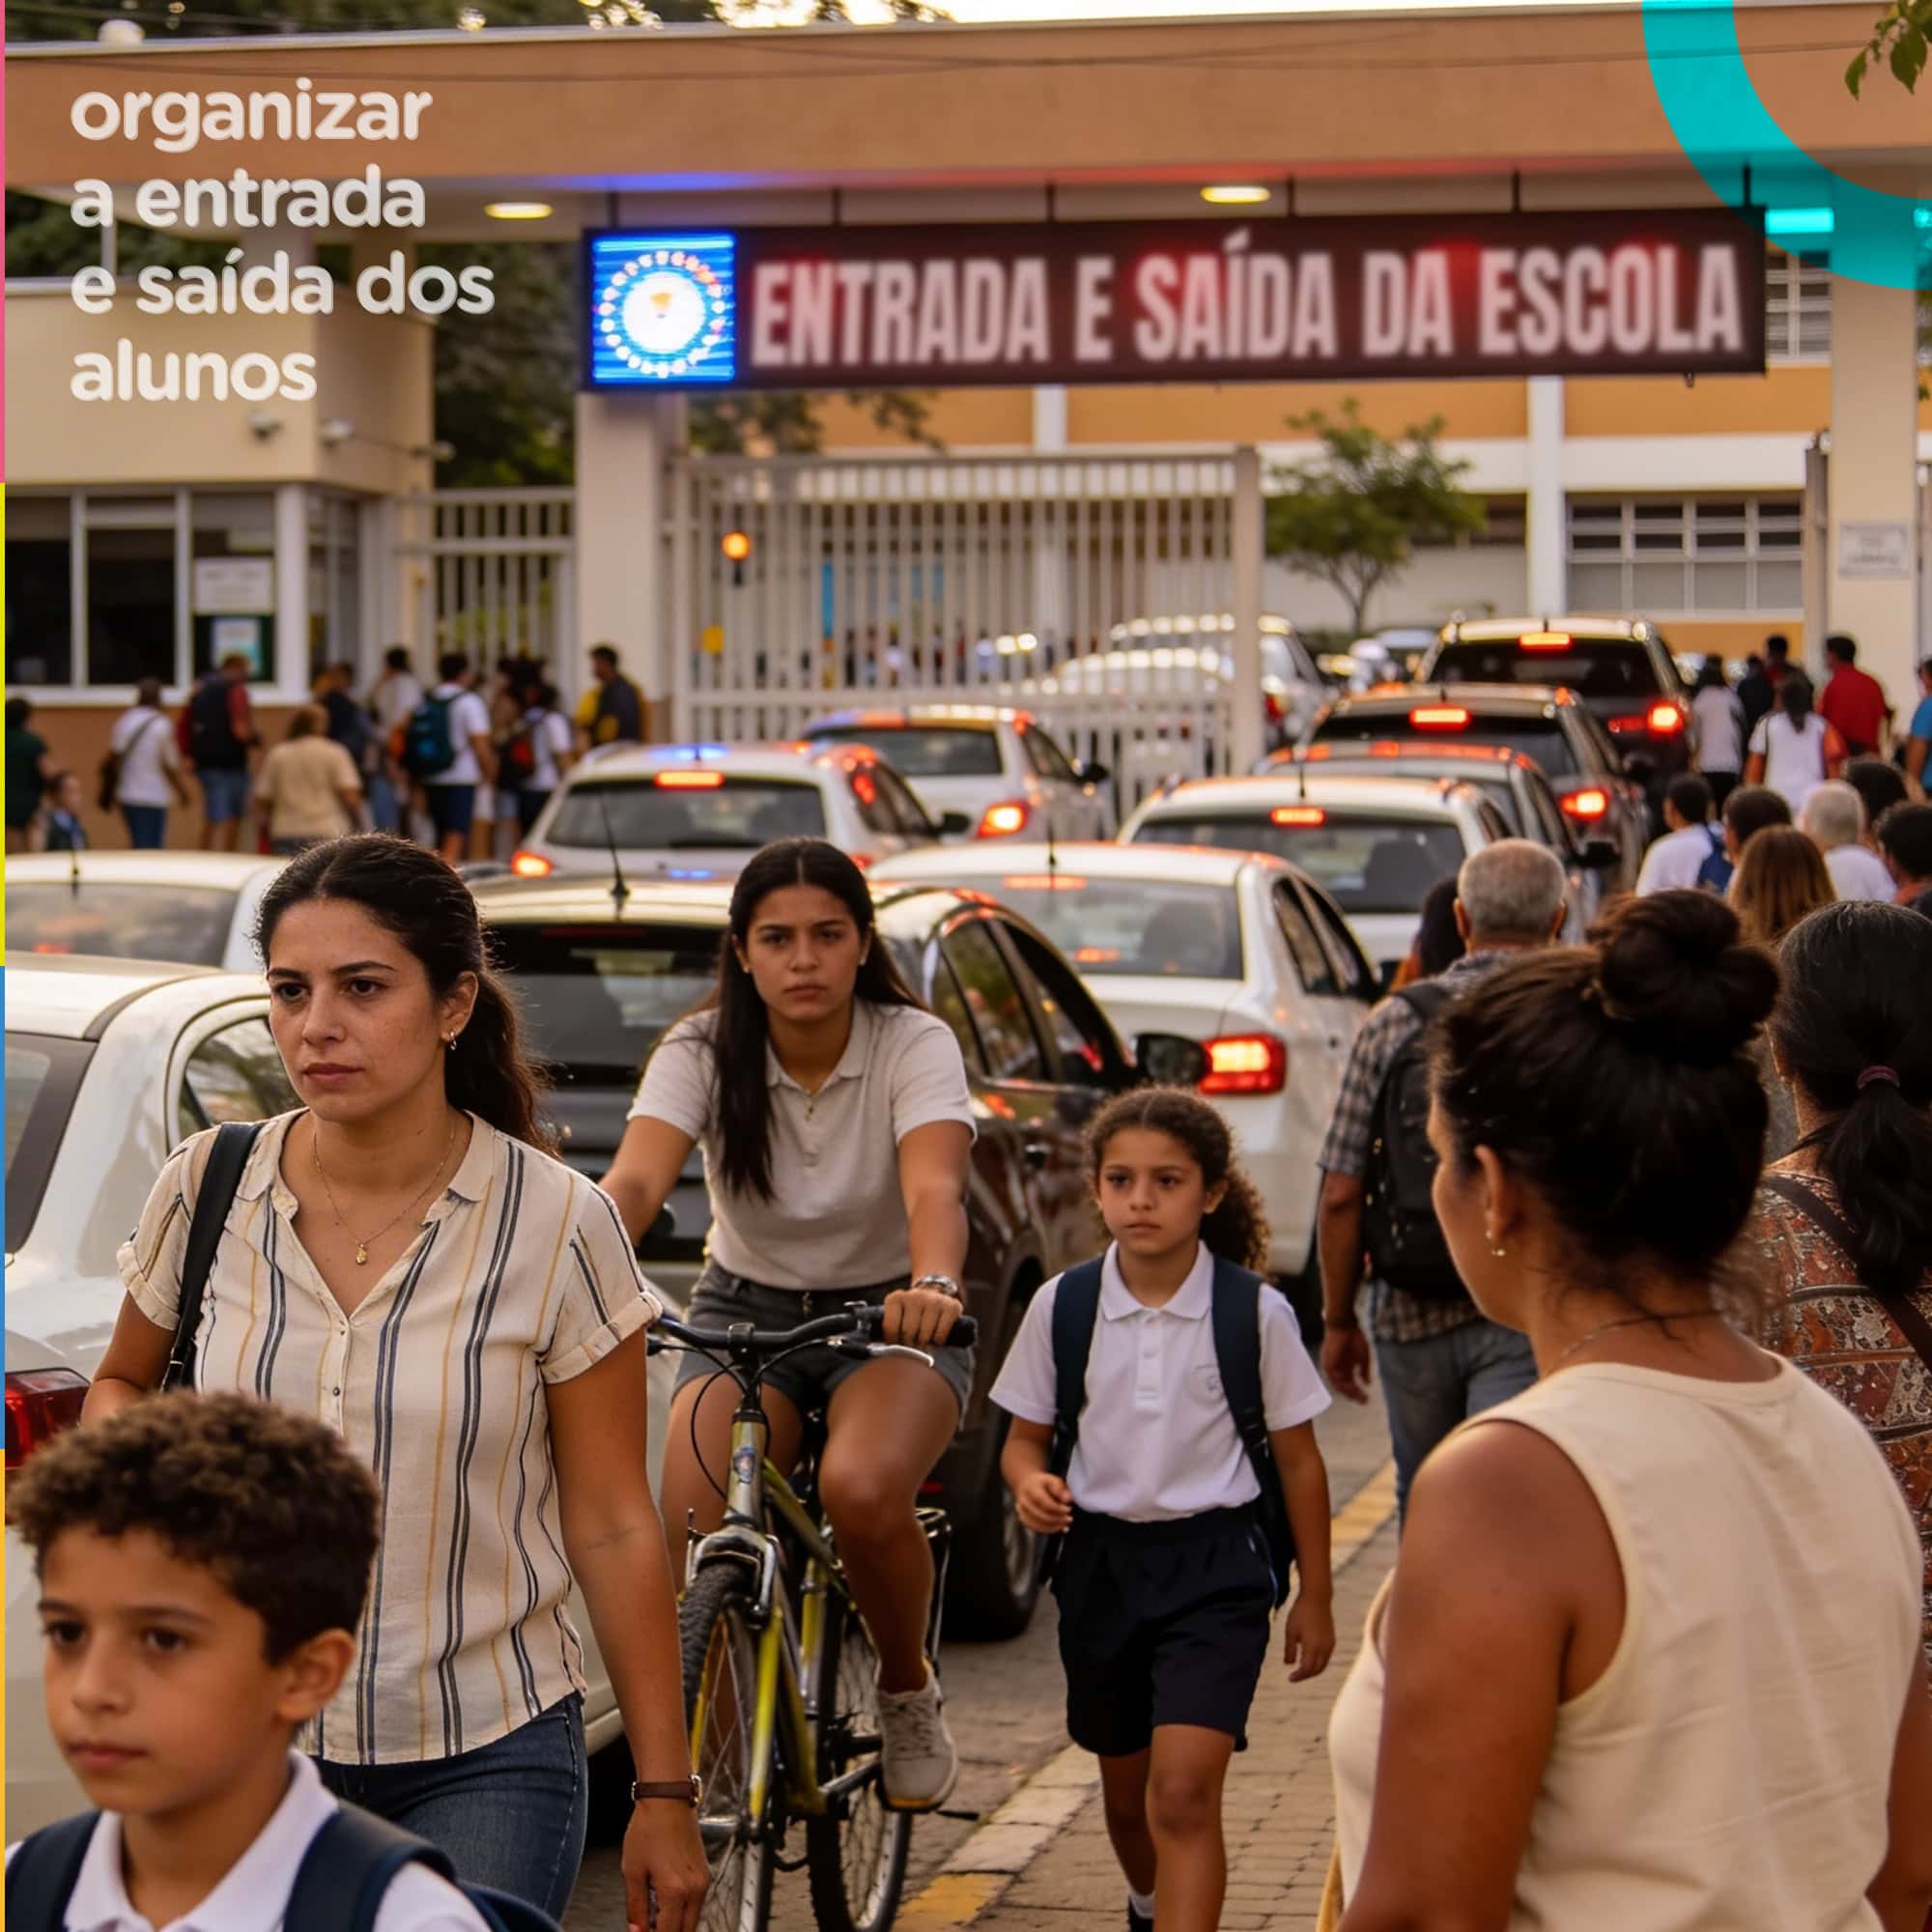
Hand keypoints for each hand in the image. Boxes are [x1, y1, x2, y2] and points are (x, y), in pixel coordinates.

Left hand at [623, 1798, 707, 1931]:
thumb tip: (636, 1930)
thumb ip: (635, 1906)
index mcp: (675, 1891)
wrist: (668, 1799)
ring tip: (654, 1915)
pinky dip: (682, 1911)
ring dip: (675, 1924)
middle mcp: (695, 1889)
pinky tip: (664, 1902)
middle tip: (648, 1927)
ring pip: (693, 1920)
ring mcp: (703, 1881)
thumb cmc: (650, 1827)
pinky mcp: (704, 1873)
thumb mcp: (633, 1871)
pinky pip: (696, 1904)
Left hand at [881, 1285, 960, 1348]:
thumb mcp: (897, 1316)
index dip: (893, 1341)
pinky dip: (938, 1340)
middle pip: (908, 1332)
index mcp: (896, 1298)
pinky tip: (935, 1336)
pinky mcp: (951, 1306)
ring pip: (925, 1335)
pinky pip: (941, 1334)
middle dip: (910, 1343)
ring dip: (924, 1343)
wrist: (934, 1294)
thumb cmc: (912, 1313)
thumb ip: (890, 1330)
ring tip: (923, 1339)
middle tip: (912, 1344)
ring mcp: (934, 1300)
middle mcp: (915, 1296)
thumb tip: (892, 1353)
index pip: (890, 1327)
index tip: (897, 1343)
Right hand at [1012, 1468, 1072, 1536]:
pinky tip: (1059, 1528)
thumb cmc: (1042, 1482)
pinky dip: (1048, 1530)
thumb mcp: (1052, 1480)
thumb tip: (1068, 1499)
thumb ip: (1060, 1489)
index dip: (1058, 1509)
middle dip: (1057, 1519)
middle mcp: (1024, 1501)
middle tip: (1069, 1518)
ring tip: (1065, 1524)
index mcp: (1031, 1489)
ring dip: (1054, 1527)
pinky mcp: (1023, 1519)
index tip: (1069, 1509)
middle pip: (1041, 1516)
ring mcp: (1022, 1511)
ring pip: (1038, 1525)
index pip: (1044, 1503)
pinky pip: (1035, 1528)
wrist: (1026, 1483)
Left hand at [1282, 1592, 1334, 1681]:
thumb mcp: (1290, 1630)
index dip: (1299, 1676)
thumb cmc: (1301, 1613)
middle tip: (1295, 1676)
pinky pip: (1326, 1657)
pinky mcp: (1332, 1639)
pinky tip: (1310, 1659)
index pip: (1307, 1669)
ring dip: (1313, 1670)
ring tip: (1302, 1669)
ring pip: (1323, 1664)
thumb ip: (1290, 1649)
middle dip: (1306, 1675)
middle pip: (1316, 1670)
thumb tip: (1289, 1664)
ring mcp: (1330, 1644)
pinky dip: (1318, 1662)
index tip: (1290, 1678)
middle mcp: (1324, 1648)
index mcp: (1312, 1646)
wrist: (1317, 1598)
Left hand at [1321, 1322, 1373, 1403]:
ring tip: (1358, 1397)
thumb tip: (1368, 1383)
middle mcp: (1338, 1369)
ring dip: (1349, 1392)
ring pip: (1339, 1384)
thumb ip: (1364, 1370)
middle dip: (1354, 1395)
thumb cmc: (1354, 1337)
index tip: (1367, 1399)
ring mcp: (1332, 1367)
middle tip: (1364, 1402)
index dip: (1358, 1392)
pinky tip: (1351, 1389)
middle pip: (1345, 1386)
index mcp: (1346, 1366)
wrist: (1344, 1324)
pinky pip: (1333, 1378)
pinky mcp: (1327, 1363)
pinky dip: (1341, 1384)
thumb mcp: (1363, 1357)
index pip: (1351, 1383)